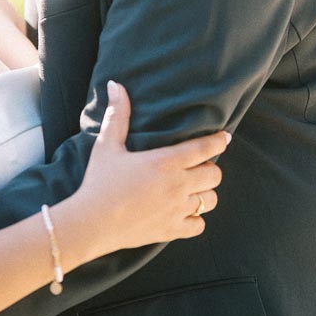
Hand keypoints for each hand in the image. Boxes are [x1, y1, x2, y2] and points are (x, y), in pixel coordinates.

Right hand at [76, 81, 226, 254]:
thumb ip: (117, 114)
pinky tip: (184, 213)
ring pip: (210, 200)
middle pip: (214, 174)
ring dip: (205, 192)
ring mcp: (177, 210)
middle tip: (197, 166)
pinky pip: (199, 225)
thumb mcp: (107, 145)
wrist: (91, 223)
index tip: (225, 137)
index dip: (218, 141)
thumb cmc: (98, 181)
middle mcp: (177, 185)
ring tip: (193, 189)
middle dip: (209, 167)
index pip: (204, 148)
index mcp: (165, 162)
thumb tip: (115, 85)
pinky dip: (196, 219)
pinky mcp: (172, 230)